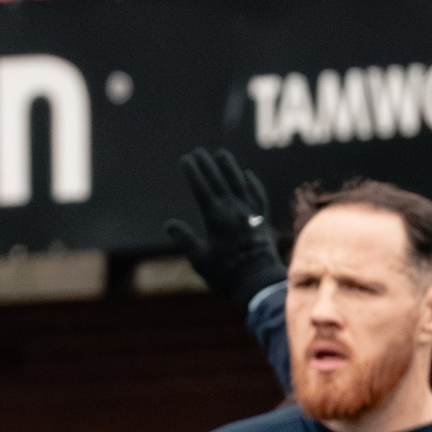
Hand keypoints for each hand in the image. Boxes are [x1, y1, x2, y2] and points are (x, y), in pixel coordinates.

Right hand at [164, 148, 285, 309]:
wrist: (260, 280)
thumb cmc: (227, 273)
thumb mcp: (200, 259)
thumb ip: (185, 239)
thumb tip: (169, 224)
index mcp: (216, 217)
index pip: (201, 188)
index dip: (192, 172)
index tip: (185, 159)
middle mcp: (234, 209)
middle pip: (218, 180)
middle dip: (207, 164)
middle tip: (198, 151)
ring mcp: (250, 212)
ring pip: (239, 182)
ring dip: (229, 167)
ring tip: (221, 154)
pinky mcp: (262, 219)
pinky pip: (257, 194)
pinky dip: (252, 183)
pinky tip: (248, 175)